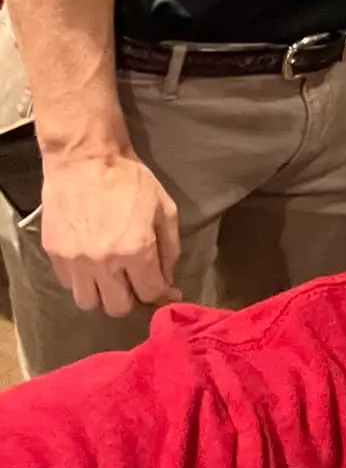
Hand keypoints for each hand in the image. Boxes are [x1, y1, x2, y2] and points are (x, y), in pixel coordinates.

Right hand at [39, 145, 180, 315]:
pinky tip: (92, 263)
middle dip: (131, 298)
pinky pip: (68, 284)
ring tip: (111, 277)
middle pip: (117, 307)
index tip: (165, 290)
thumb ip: (169, 249)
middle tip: (136, 282)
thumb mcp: (164, 209)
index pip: (149, 292)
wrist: (86, 160)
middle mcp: (103, 262)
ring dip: (103, 294)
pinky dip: (82, 280)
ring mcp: (74, 260)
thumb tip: (168, 281)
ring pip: (88, 302)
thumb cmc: (131, 181)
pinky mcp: (54, 254)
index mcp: (136, 249)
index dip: (161, 294)